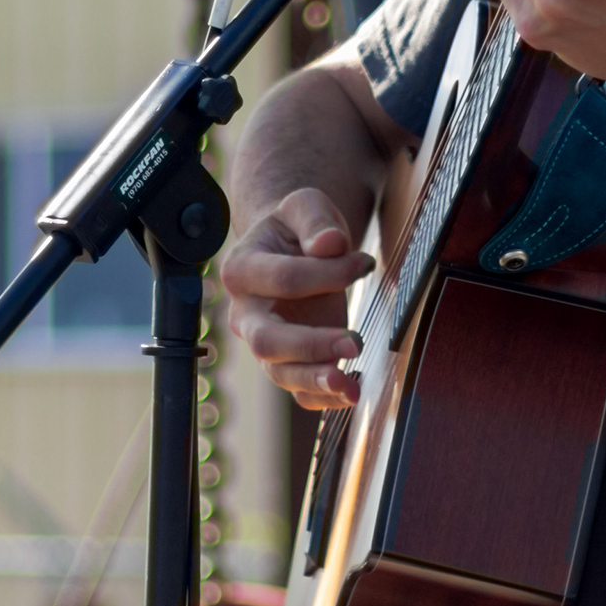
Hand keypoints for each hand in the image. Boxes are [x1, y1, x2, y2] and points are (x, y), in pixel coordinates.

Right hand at [221, 185, 371, 411]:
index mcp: (242, 269)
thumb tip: (331, 244)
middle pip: (266, 340)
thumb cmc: (298, 229)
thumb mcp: (305, 206)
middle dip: (310, 345)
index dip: (327, 274)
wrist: (294, 250)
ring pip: (279, 373)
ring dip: (315, 380)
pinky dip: (322, 399)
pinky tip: (351, 393)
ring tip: (349, 385)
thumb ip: (315, 219)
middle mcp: (245, 314)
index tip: (364, 263)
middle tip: (355, 342)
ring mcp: (264, 343)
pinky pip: (298, 392)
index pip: (284, 279)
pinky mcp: (288, 362)